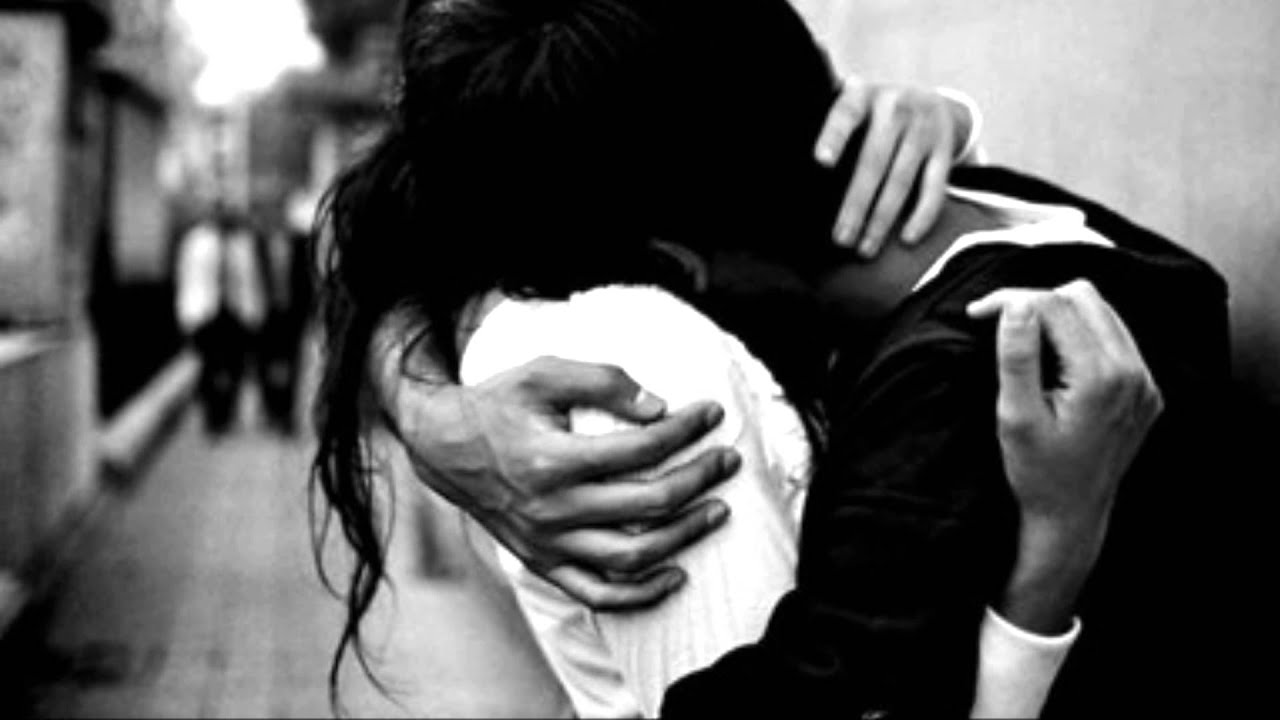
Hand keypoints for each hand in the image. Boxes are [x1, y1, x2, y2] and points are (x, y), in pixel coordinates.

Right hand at [389, 355, 736, 610]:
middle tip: (727, 462)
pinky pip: (597, 594)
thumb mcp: (542, 372)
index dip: (686, 430)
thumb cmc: (499, 404)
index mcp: (552, 459)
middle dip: (699, 480)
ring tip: (717, 512)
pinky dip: (641, 594)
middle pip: (648, 505)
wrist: (445, 447)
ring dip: (684, 537)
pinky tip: (676, 575)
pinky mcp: (542, 563)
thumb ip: (602, 381)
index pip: (641, 449)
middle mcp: (551, 508)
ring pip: (631, 556)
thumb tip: (659, 407)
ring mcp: (547, 543)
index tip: (711, 414)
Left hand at [815, 76, 972, 256]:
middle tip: (840, 239)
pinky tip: (907, 239)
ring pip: (901, 181)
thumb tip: (792, 172)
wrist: (932, 100)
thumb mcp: (853, 105)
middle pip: (873, 162)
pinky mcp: (944, 151)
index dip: (834, 137)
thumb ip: (830, 127)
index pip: (846, 115)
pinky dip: (922, 216)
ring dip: (882, 220)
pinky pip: (934, 188)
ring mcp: (923, 130)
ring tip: (865, 249)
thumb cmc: (874, 114)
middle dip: (855, 205)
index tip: (821, 162)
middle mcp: (895, 109)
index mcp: (863, 97)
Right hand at [968, 280, 1164, 632]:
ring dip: (1060, 313)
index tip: (978, 313)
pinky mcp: (1146, 390)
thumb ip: (1017, 357)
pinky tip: (1055, 358)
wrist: (1072, 516)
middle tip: (1000, 322)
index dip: (1011, 299)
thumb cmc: (1037, 473)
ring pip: (1102, 311)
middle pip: (1083, 296)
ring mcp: (1145, 381)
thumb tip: (1016, 305)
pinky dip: (1081, 334)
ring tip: (1024, 336)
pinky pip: (1115, 338)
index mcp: (1101, 377)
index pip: (1055, 305)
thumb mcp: (1015, 416)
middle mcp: (1134, 373)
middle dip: (1036, 300)